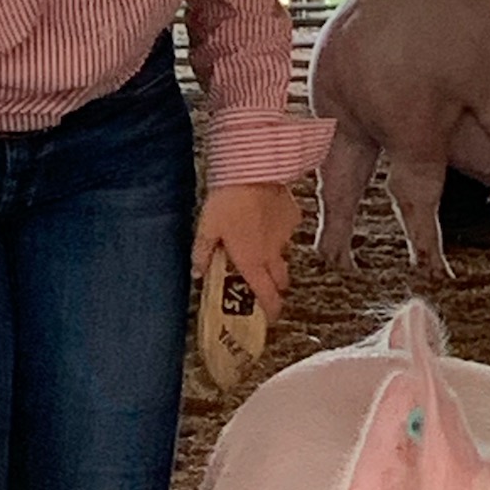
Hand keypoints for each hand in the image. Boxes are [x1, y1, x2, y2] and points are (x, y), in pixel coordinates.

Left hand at [192, 183, 301, 324]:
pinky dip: (277, 227)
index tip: (270, 317)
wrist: (254, 172)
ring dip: (274, 255)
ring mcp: (285, 235)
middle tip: (264, 283)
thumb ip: (203, 252)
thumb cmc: (228, 202)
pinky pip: (286, 228)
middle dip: (275, 287)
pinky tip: (264, 215)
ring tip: (258, 242)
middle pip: (282, 280)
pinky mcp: (292, 216)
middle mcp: (272, 253)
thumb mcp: (206, 228)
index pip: (268, 296)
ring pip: (283, 253)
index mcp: (252, 262)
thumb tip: (197, 270)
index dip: (271, 311)